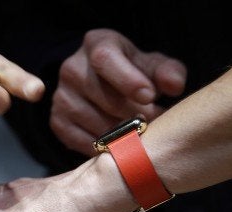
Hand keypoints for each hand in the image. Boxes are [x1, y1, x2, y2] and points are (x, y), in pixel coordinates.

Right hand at [50, 28, 185, 154]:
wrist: (104, 86)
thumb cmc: (135, 73)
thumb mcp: (153, 65)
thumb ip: (168, 72)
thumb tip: (174, 86)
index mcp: (96, 44)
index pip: (105, 59)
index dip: (127, 79)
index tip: (150, 96)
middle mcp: (71, 68)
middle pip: (102, 95)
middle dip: (133, 112)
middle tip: (154, 121)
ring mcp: (61, 96)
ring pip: (94, 122)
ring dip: (123, 133)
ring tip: (140, 132)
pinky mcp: (57, 121)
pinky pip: (84, 141)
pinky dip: (106, 147)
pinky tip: (121, 142)